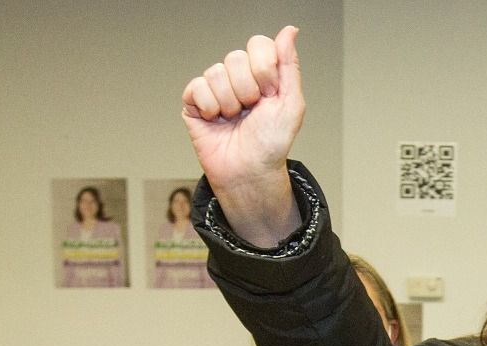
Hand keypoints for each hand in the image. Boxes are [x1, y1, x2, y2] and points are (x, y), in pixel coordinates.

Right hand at [181, 26, 303, 246]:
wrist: (249, 172)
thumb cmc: (271, 144)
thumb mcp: (291, 104)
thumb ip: (289, 65)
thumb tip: (290, 30)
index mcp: (262, 73)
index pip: (258, 45)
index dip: (264, 70)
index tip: (270, 94)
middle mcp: (238, 77)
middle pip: (235, 58)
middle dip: (247, 90)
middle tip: (251, 111)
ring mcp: (215, 88)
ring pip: (216, 73)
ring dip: (229, 102)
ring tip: (234, 119)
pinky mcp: (195, 102)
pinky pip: (197, 87)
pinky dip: (209, 107)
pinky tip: (216, 120)